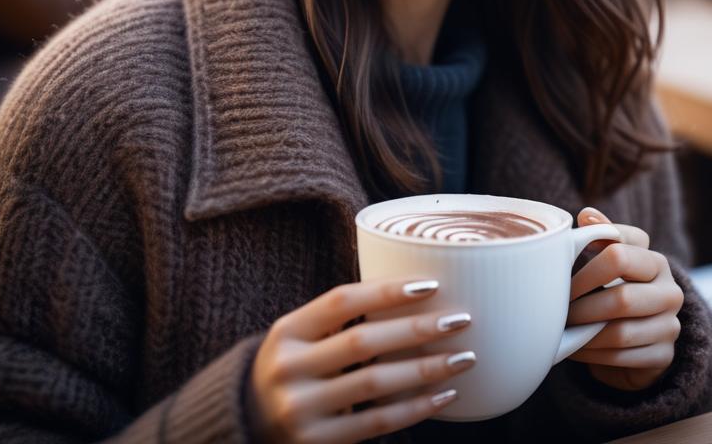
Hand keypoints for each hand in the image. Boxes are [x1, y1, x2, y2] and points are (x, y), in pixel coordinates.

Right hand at [245, 277, 475, 442]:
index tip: (431, 284)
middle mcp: (289, 369)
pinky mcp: (318, 443)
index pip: (341, 301)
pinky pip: (377, 423)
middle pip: (363, 342)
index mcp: (286, 331)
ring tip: (463, 356)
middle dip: (416, 329)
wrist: (248, 424)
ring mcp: (301, 410)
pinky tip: (444, 394)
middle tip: (460, 319)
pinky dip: (415, 408)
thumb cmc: (292, 368)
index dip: (387, 291)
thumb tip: (410, 290)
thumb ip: (337, 318)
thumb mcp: (299, 336)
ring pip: (375, 384)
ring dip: (426, 369)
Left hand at [565, 208, 683, 391]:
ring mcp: (671, 325)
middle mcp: (670, 291)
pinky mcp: (664, 356)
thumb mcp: (609, 258)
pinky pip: (623, 357)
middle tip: (560, 309)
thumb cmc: (615, 286)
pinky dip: (593, 354)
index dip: (585, 267)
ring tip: (563, 329)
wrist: (640, 334)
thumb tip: (586, 215)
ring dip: (585, 333)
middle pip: (622, 298)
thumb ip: (600, 235)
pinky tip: (576, 348)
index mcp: (655, 260)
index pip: (620, 253)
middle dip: (583, 306)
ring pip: (621, 332)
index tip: (562, 277)